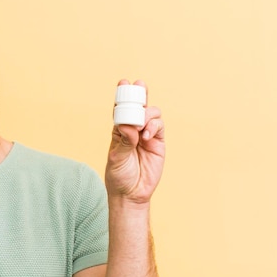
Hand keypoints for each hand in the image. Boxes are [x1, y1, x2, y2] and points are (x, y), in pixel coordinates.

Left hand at [105, 80, 164, 204]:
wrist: (131, 194)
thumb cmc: (119, 176)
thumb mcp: (116, 158)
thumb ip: (123, 142)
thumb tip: (128, 125)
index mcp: (119, 130)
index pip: (121, 109)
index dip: (122, 95)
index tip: (123, 82)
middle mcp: (134, 129)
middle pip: (138, 106)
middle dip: (139, 94)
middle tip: (139, 85)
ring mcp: (147, 135)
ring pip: (151, 114)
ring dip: (147, 114)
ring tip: (141, 127)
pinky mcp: (158, 143)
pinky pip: (160, 127)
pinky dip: (154, 126)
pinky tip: (147, 134)